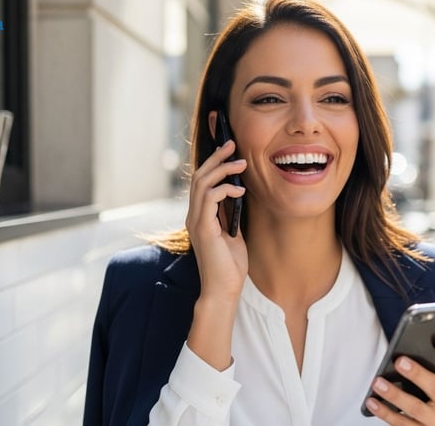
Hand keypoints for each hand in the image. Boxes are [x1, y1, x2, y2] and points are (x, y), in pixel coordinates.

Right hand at [185, 140, 247, 299]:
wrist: (224, 290)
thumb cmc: (230, 265)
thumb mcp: (233, 232)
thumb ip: (230, 213)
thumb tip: (238, 192)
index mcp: (200, 215)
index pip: (202, 181)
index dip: (212, 161)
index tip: (228, 148)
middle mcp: (193, 215)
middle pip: (199, 175)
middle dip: (216, 157)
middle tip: (233, 144)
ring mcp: (196, 221)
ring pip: (202, 182)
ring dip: (222, 168)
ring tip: (241, 163)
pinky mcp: (202, 228)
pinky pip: (209, 198)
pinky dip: (225, 189)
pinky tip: (240, 191)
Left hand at [365, 340, 434, 424]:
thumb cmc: (432, 398)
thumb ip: (430, 368)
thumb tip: (407, 352)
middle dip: (418, 374)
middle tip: (399, 361)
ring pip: (416, 408)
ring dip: (395, 394)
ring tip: (377, 382)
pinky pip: (402, 424)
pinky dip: (385, 412)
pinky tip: (372, 401)